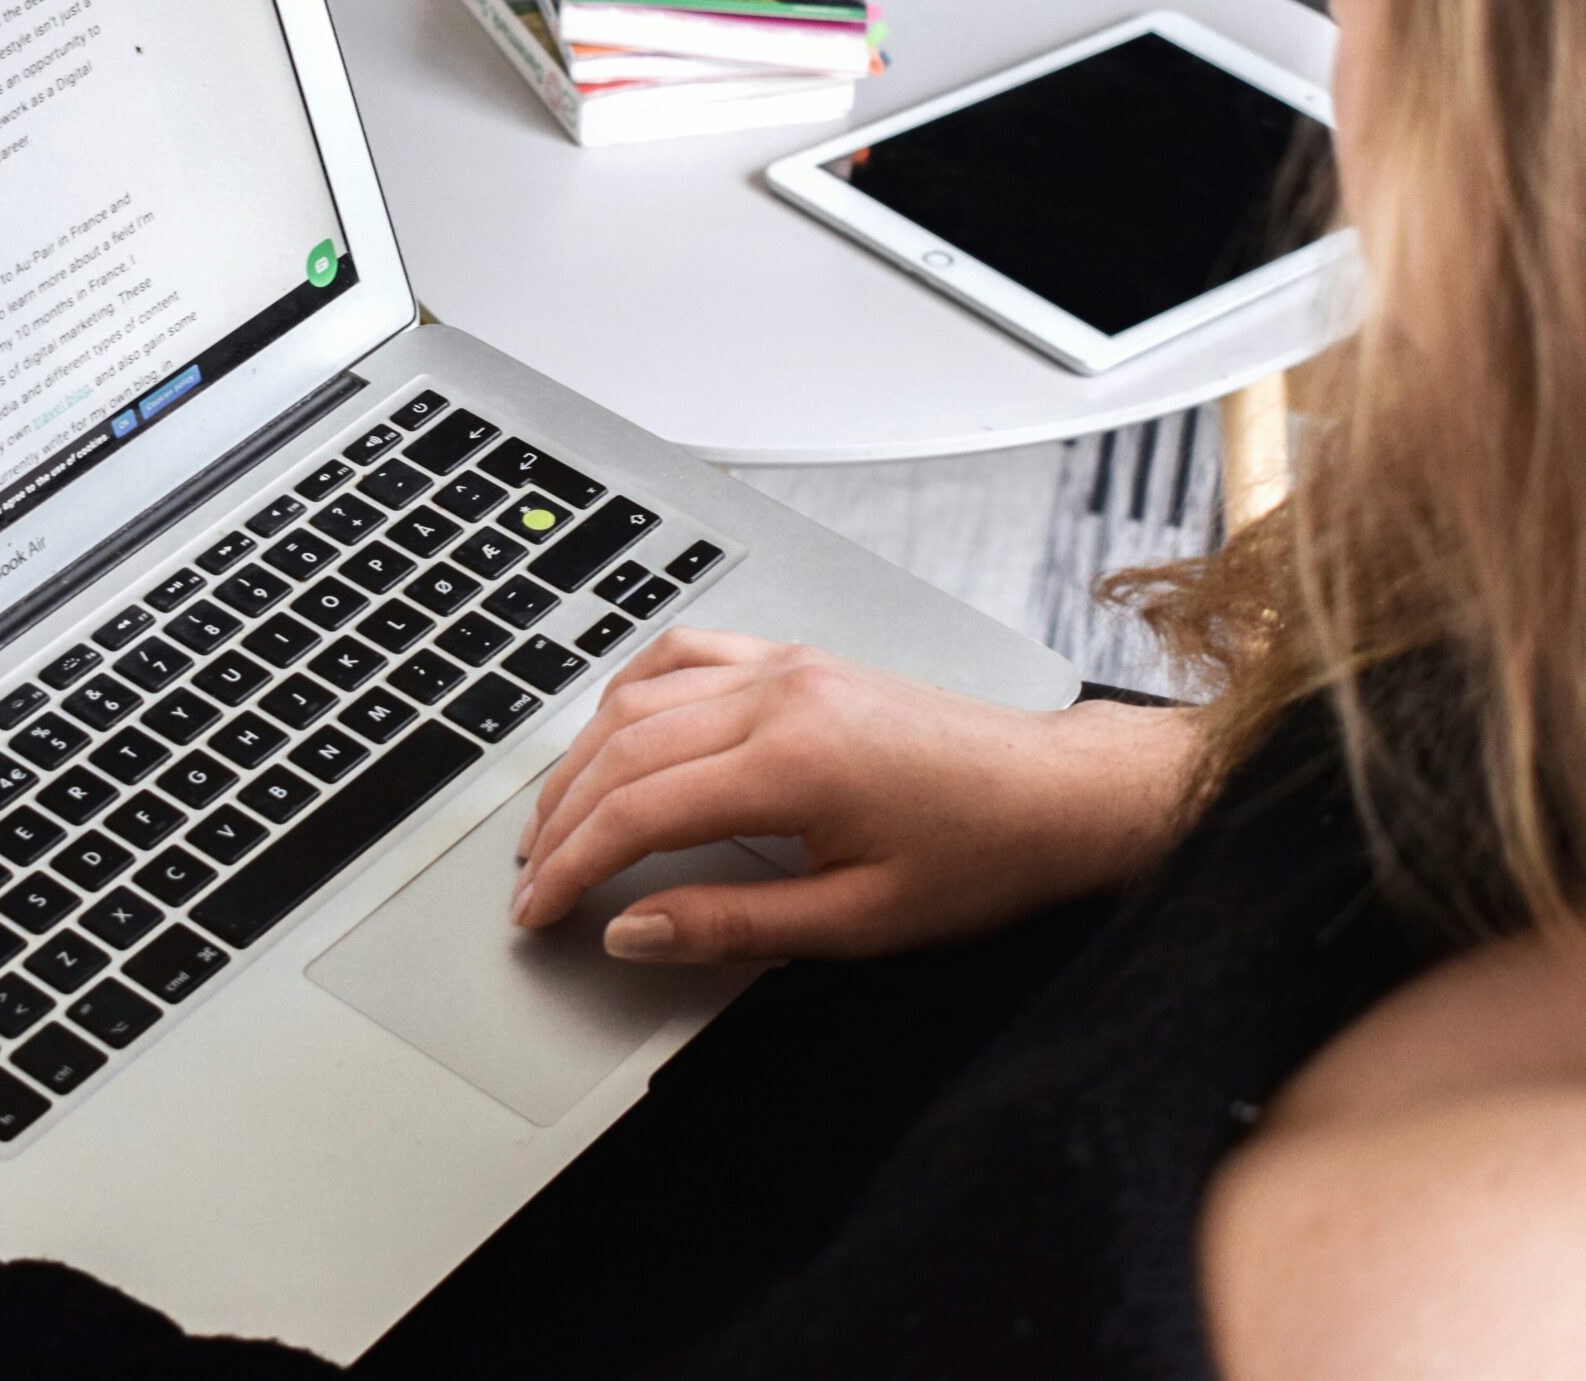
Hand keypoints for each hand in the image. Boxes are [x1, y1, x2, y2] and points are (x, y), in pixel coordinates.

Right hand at [510, 629, 1199, 962]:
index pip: (637, 813)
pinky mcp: (796, 659)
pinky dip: (632, 692)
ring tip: (554, 819)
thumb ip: (731, 924)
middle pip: (621, 752)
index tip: (537, 910)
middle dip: (560, 819)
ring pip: (639, 699)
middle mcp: (777, 697)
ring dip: (582, 760)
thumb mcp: (856, 922)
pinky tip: (610, 730)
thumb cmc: (978, 857)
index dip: (571, 866)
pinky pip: (686, 654)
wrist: (1055, 794)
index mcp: (791, 764)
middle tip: (530, 879)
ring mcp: (784, 667)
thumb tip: (632, 929)